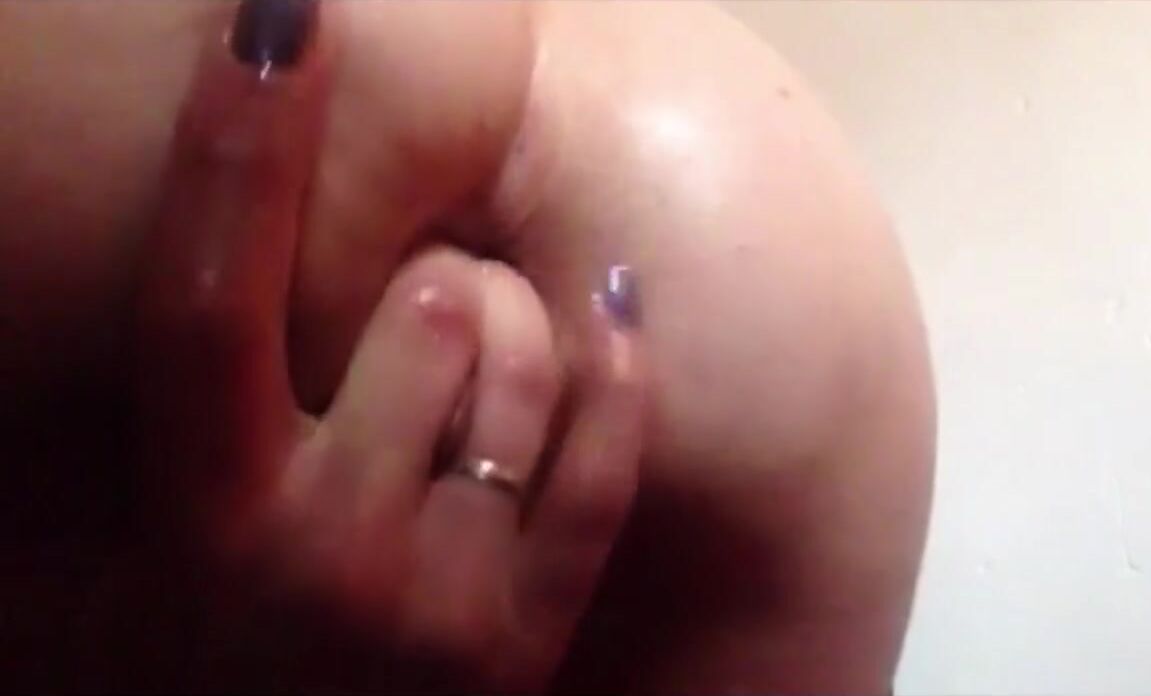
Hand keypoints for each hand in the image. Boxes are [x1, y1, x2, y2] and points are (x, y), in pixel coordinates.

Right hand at [132, 6, 644, 690]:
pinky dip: (618, 366)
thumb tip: (386, 224)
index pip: (206, 302)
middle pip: (427, 301)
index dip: (235, 153)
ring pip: (523, 356)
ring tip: (485, 375)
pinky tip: (614, 314)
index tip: (278, 23)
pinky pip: (604, 451)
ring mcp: (424, 603)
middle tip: (436, 309)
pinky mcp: (522, 636)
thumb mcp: (218, 507)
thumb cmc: (265, 618)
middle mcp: (305, 557)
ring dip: (521, 325)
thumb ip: (253, 384)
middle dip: (451, 272)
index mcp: (204, 508)